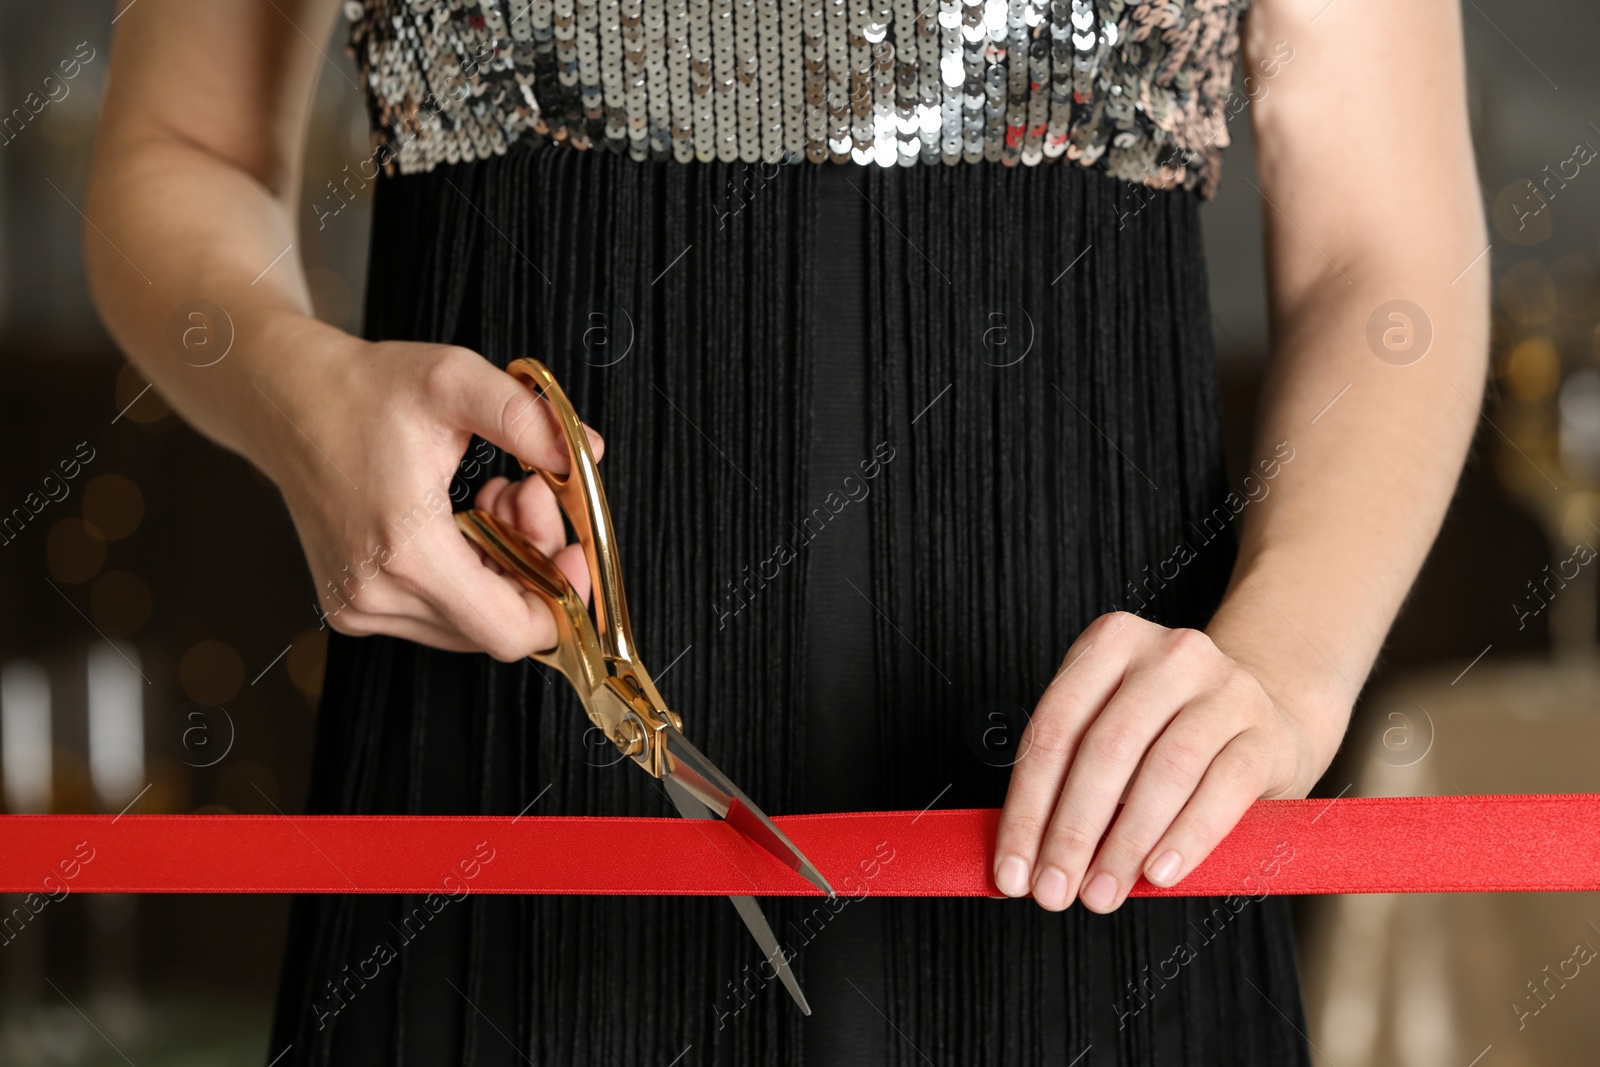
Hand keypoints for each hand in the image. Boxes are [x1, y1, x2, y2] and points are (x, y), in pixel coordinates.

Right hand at [263, 326, 602, 660]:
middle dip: (534, 562)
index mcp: (407, 553)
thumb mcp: (455, 381)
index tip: (576, 549)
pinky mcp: (355, 605)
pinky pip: (443, 612)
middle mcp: (378, 595)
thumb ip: (528, 419)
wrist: (286, 400)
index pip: (511, 632)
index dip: (563, 600)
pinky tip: (463, 516)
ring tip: (491, 494)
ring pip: (475, 621)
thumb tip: (588, 453)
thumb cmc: (365, 390)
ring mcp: (361, 607)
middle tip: (527, 491)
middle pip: (499, 624)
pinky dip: (471, 571)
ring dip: (504, 565)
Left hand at [992, 611, 1324, 912]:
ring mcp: (1225, 688)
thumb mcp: (1113, 732)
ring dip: (1124, 842)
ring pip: (1165, 769)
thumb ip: (1067, 780)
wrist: (1268, 714)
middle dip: (1071, 831)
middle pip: (1106, 748)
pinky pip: (1223, 788)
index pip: (1054, 730)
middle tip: (1053, 894)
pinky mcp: (1267, 733)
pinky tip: (1158, 873)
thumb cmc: (1167, 733)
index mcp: (1111, 643)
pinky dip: (1186, 836)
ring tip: (1100, 893)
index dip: (1026, 808)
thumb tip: (1023, 862)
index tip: (1010, 873)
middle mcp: (1168, 655)